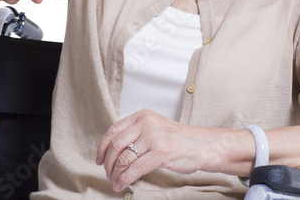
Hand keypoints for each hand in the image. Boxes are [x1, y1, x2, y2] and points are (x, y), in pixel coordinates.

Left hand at [96, 109, 213, 191]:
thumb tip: (113, 151)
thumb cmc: (178, 139)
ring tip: (115, 181)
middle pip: (116, 144)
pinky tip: (122, 184)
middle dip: (108, 163)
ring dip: (115, 173)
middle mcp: (146, 123)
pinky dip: (125, 179)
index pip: (113, 130)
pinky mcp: (160, 152)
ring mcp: (153, 137)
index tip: (99, 159)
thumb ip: (136, 133)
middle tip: (107, 173)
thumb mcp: (154, 128)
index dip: (102, 147)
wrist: (201, 145)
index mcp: (142, 115)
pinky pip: (135, 168)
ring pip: (124, 158)